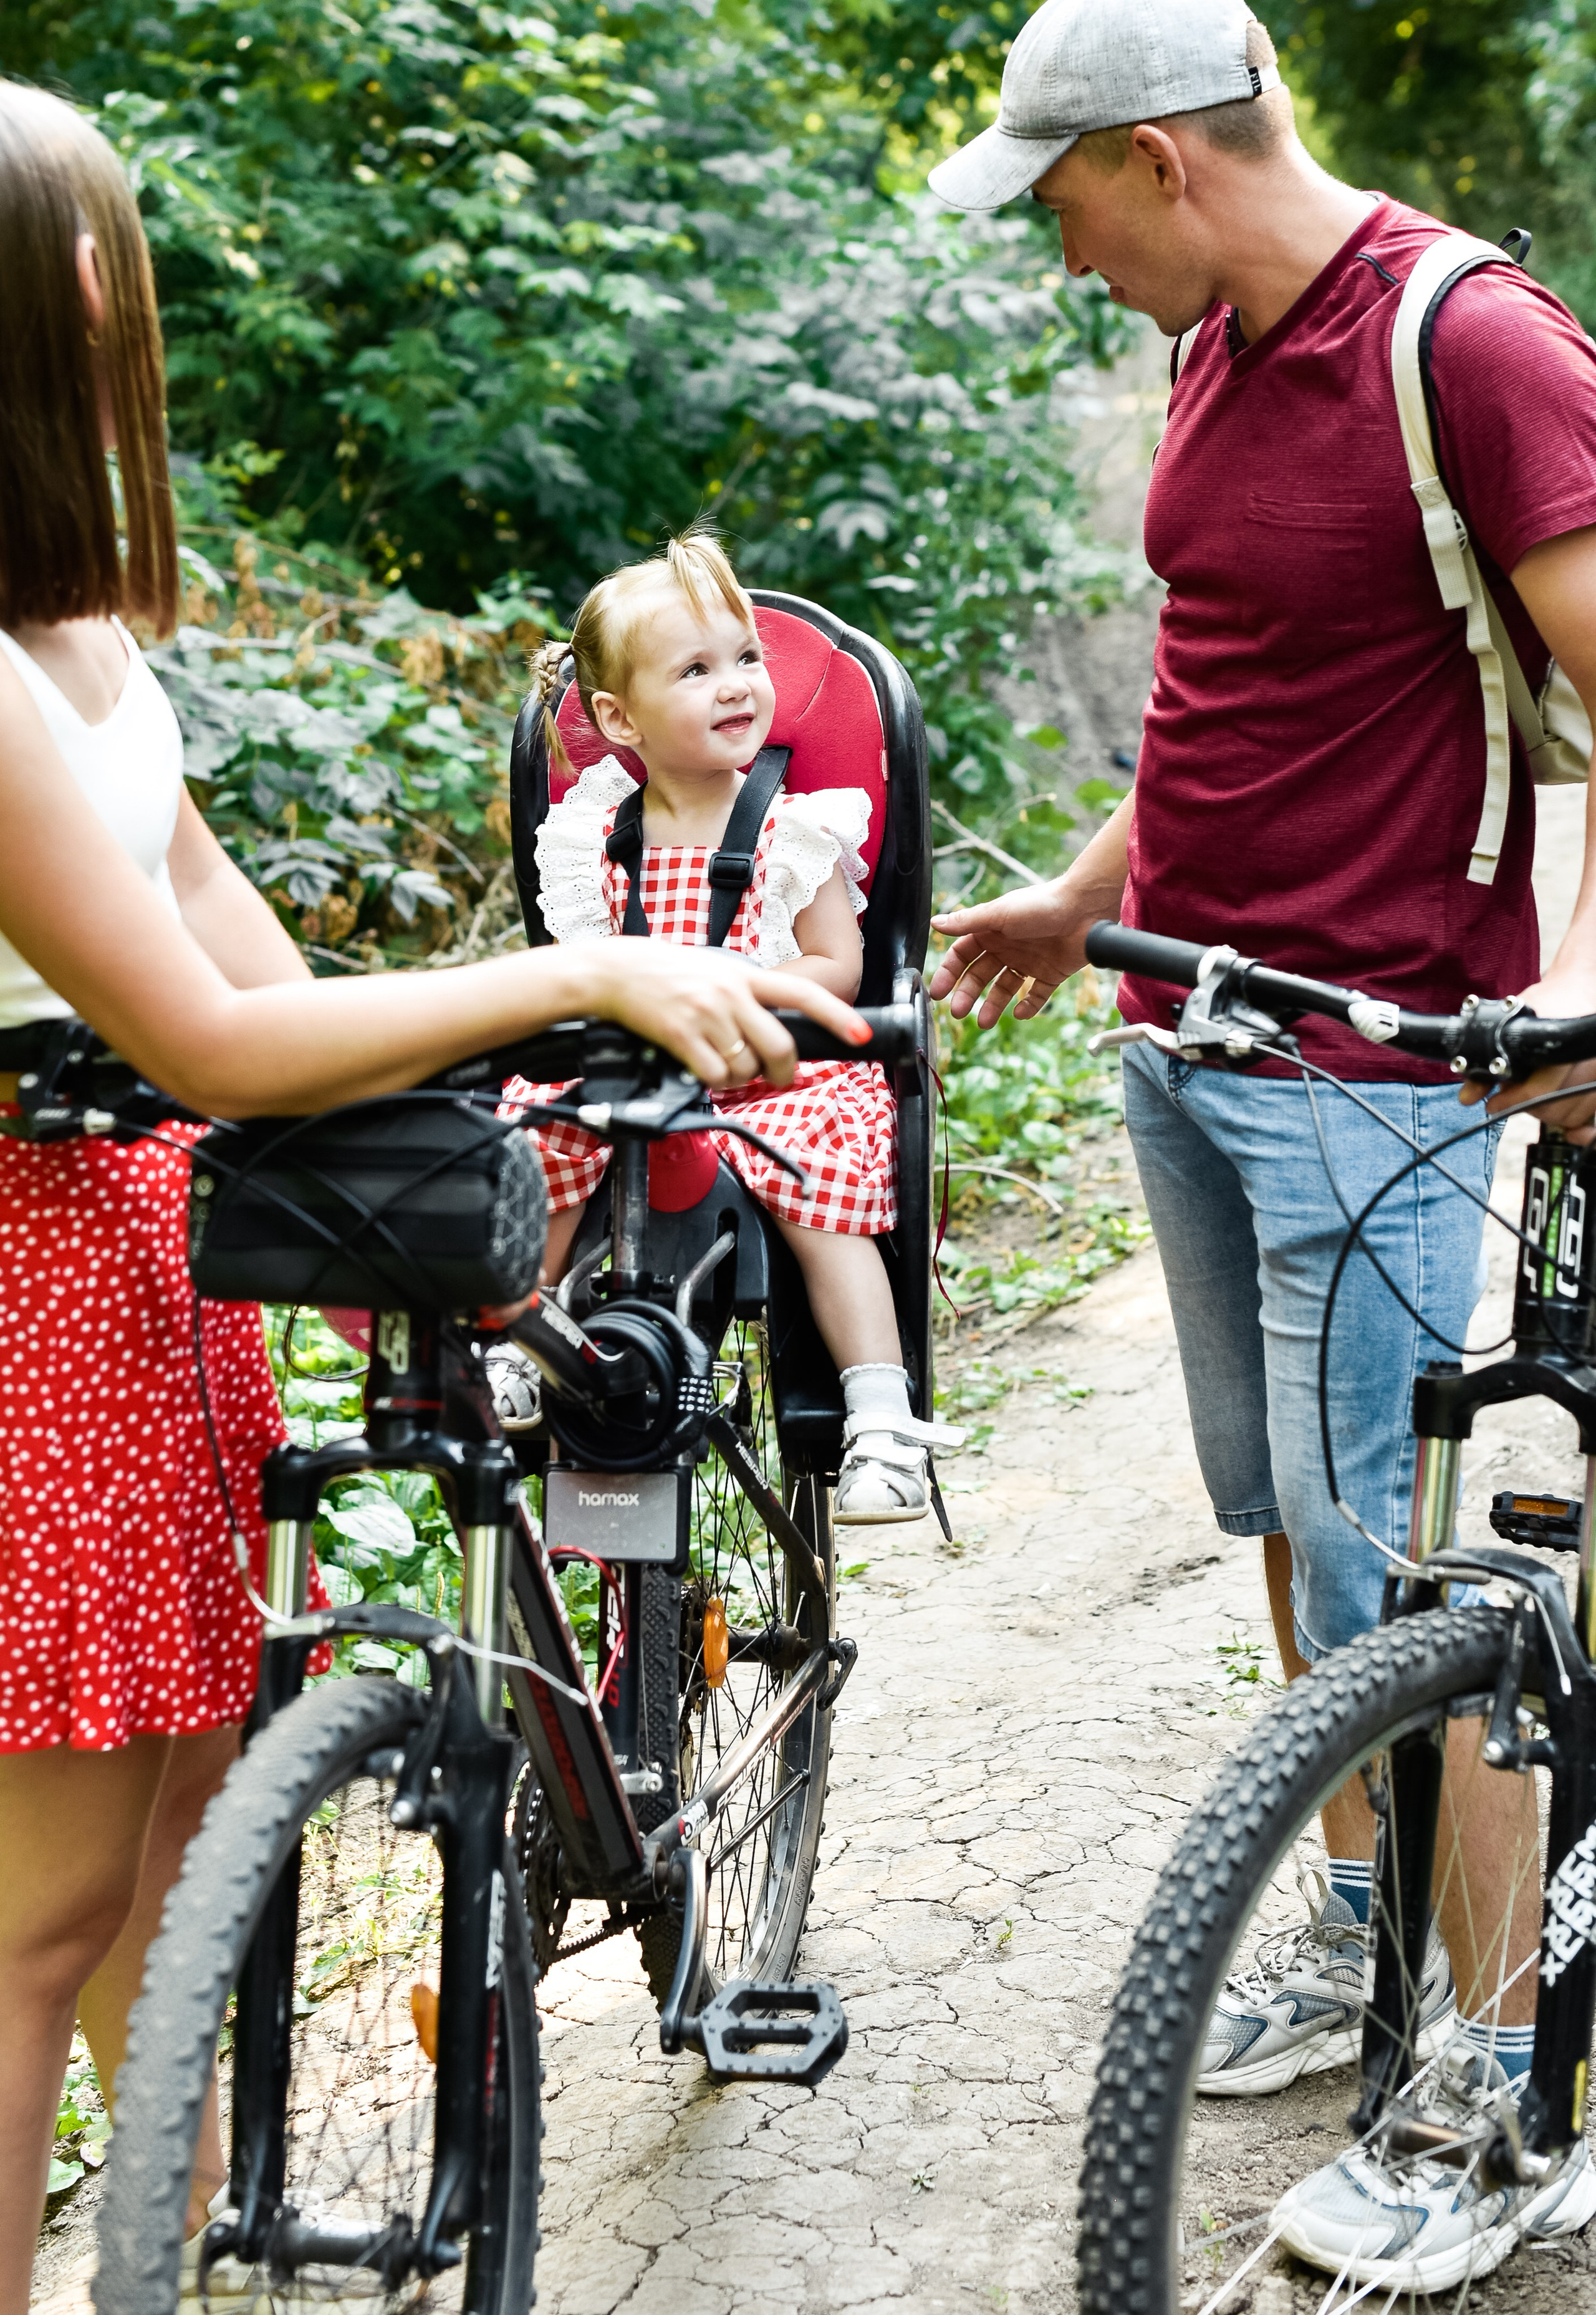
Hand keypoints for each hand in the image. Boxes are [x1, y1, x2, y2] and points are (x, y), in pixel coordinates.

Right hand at [586, 943, 867, 1087]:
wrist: (614, 971)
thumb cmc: (664, 972)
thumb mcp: (714, 969)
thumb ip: (746, 994)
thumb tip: (774, 1029)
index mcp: (744, 974)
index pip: (802, 993)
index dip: (835, 1016)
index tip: (860, 1034)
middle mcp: (731, 992)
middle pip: (780, 1045)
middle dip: (782, 1070)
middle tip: (774, 1075)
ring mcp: (707, 1014)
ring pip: (748, 1066)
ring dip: (741, 1078)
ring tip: (723, 1064)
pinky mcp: (682, 1036)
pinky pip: (715, 1076)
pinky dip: (715, 1082)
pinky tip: (702, 1068)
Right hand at [928, 881, 1091, 1028]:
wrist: (1085, 908)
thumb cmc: (1041, 904)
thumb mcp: (999, 913)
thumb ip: (967, 922)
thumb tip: (935, 923)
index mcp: (991, 931)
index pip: (962, 955)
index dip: (949, 973)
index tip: (938, 992)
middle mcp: (1007, 947)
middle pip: (979, 975)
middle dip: (967, 994)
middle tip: (958, 1012)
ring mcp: (1028, 961)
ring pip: (1004, 988)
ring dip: (993, 1005)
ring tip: (984, 1022)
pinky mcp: (1051, 973)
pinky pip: (1036, 995)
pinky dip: (1028, 1006)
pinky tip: (1019, 1014)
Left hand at [1458, 963, 1595, 1141]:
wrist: (1582, 990)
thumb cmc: (1549, 1003)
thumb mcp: (1513, 1024)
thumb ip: (1488, 1062)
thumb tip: (1468, 1096)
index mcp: (1560, 1046)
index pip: (1538, 1091)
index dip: (1510, 1102)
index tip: (1492, 1105)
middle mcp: (1587, 1061)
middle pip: (1551, 1107)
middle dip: (1526, 1104)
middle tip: (1512, 1093)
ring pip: (1568, 1115)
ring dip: (1546, 1110)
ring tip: (1533, 1090)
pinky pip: (1584, 1115)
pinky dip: (1568, 1113)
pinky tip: (1555, 1099)